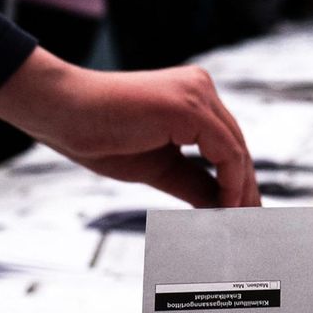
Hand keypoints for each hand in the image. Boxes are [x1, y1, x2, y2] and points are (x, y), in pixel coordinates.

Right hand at [0, 50, 259, 208]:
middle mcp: (200, 89)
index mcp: (192, 97)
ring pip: (236, 148)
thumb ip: (194, 184)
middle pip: (236, 145)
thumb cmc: (99, 136)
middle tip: (252, 223)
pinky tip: (227, 206)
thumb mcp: (159, 168)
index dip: (238, 180)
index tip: (243, 212)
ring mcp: (197, 93)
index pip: (226, 143)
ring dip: (241, 188)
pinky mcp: (190, 106)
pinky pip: (226, 149)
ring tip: (241, 222)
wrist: (59, 113)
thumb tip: (223, 209)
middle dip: (245, 187)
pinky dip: (231, 180)